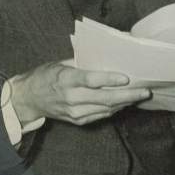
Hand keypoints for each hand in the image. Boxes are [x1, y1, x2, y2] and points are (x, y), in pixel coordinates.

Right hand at [10, 61, 150, 126]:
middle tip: (145, 91)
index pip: (91, 80)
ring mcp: (74, 112)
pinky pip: (101, 115)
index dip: (110, 79)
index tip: (126, 78)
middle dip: (128, 96)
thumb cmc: (48, 75)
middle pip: (104, 98)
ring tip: (140, 96)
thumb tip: (110, 54)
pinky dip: (115, 109)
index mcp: (66, 79)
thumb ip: (84, 62)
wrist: (29, 98)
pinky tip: (125, 102)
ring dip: (125, 103)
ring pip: (106, 109)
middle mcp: (71, 97)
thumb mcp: (62, 63)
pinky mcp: (77, 121)